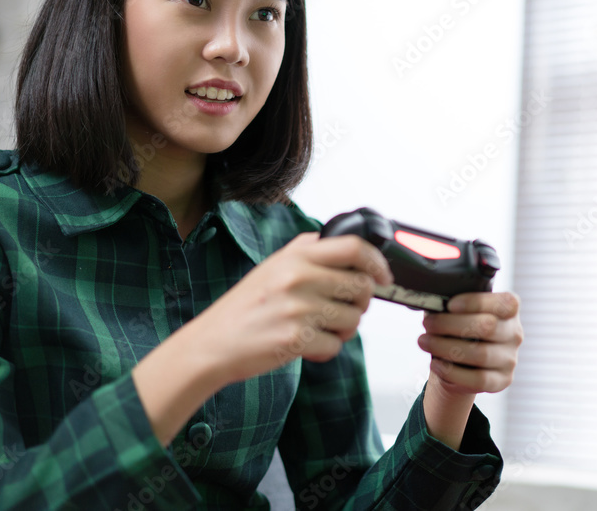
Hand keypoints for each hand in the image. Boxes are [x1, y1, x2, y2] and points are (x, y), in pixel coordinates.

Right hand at [188, 232, 392, 389]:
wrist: (212, 343)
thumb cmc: (244, 308)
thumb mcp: (272, 266)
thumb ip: (307, 253)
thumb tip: (349, 249)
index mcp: (294, 256)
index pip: (353, 247)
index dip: (377, 262)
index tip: (384, 276)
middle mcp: (298, 277)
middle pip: (361, 286)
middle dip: (361, 303)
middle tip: (346, 309)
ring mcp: (298, 308)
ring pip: (353, 319)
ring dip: (343, 329)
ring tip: (318, 329)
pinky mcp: (296, 338)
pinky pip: (335, 345)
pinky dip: (326, 349)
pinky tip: (306, 345)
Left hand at [418, 291, 522, 394]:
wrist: (464, 361)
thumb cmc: (461, 327)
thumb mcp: (461, 310)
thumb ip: (455, 304)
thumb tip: (434, 303)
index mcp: (509, 310)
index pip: (504, 303)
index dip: (476, 302)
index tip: (450, 304)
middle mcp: (514, 333)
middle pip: (487, 327)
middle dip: (451, 324)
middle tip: (427, 324)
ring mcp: (510, 359)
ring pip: (481, 354)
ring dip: (446, 347)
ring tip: (424, 342)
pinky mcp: (503, 380)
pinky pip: (478, 379)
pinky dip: (453, 372)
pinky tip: (436, 364)